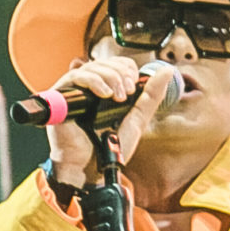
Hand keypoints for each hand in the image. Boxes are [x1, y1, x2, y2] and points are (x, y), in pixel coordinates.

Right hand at [45, 56, 175, 186]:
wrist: (91, 168)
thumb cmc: (110, 148)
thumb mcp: (138, 119)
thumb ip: (152, 96)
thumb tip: (167, 71)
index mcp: (108, 90)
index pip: (116, 64)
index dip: (127, 68)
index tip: (134, 85)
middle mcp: (91, 88)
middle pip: (105, 62)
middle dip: (120, 73)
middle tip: (127, 92)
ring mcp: (76, 92)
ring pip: (91, 67)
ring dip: (110, 76)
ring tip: (118, 97)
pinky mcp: (62, 98)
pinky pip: (75, 77)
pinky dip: (93, 81)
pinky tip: (105, 94)